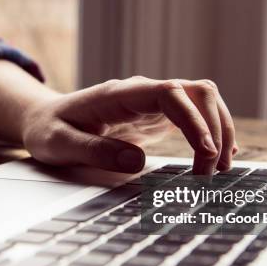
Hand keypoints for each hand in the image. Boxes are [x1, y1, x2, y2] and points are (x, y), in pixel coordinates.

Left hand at [21, 76, 237, 173]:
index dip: (194, 120)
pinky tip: (218, 158)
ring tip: (221, 169)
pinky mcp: (157, 116)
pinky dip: (211, 134)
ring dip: (219, 130)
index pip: (170, 94)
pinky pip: (195, 116)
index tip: (205, 153)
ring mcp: (153, 103)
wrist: (45, 119)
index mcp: (119, 94)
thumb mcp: (59, 144)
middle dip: (214, 130)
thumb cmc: (49, 130)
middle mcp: (142, 93)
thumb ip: (94, 151)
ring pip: (202, 101)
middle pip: (197, 92)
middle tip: (211, 173)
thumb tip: (136, 161)